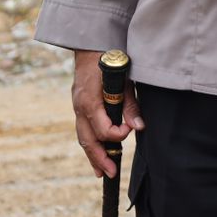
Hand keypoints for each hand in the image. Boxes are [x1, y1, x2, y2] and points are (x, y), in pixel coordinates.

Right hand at [71, 49, 143, 177]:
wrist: (92, 42)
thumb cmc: (110, 58)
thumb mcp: (124, 79)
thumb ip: (130, 104)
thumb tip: (139, 127)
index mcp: (89, 101)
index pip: (103, 129)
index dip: (118, 134)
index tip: (130, 129)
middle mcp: (80, 106)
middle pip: (88, 139)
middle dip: (100, 158)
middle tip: (112, 174)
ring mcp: (77, 105)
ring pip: (83, 136)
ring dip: (92, 155)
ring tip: (102, 172)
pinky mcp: (79, 103)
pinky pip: (83, 128)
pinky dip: (90, 142)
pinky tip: (96, 153)